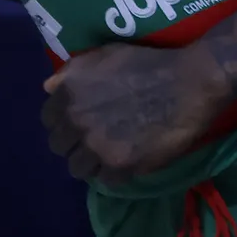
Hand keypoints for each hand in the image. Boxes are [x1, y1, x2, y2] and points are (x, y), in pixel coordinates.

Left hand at [41, 43, 229, 182]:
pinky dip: (115, 174)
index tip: (78, 123)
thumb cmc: (147, 63)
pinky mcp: (119, 165)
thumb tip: (48, 89)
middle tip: (94, 141)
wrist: (189, 83)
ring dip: (91, 163)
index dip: (63, 122)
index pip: (48, 120)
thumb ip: (71, 73)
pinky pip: (105, 180)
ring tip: (109, 154)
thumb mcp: (103, 56)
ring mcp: (96, 144)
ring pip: (77, 168)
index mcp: (68, 91)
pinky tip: (128, 161)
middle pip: (59, 147)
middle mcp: (76, 119)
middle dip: (74, 144)